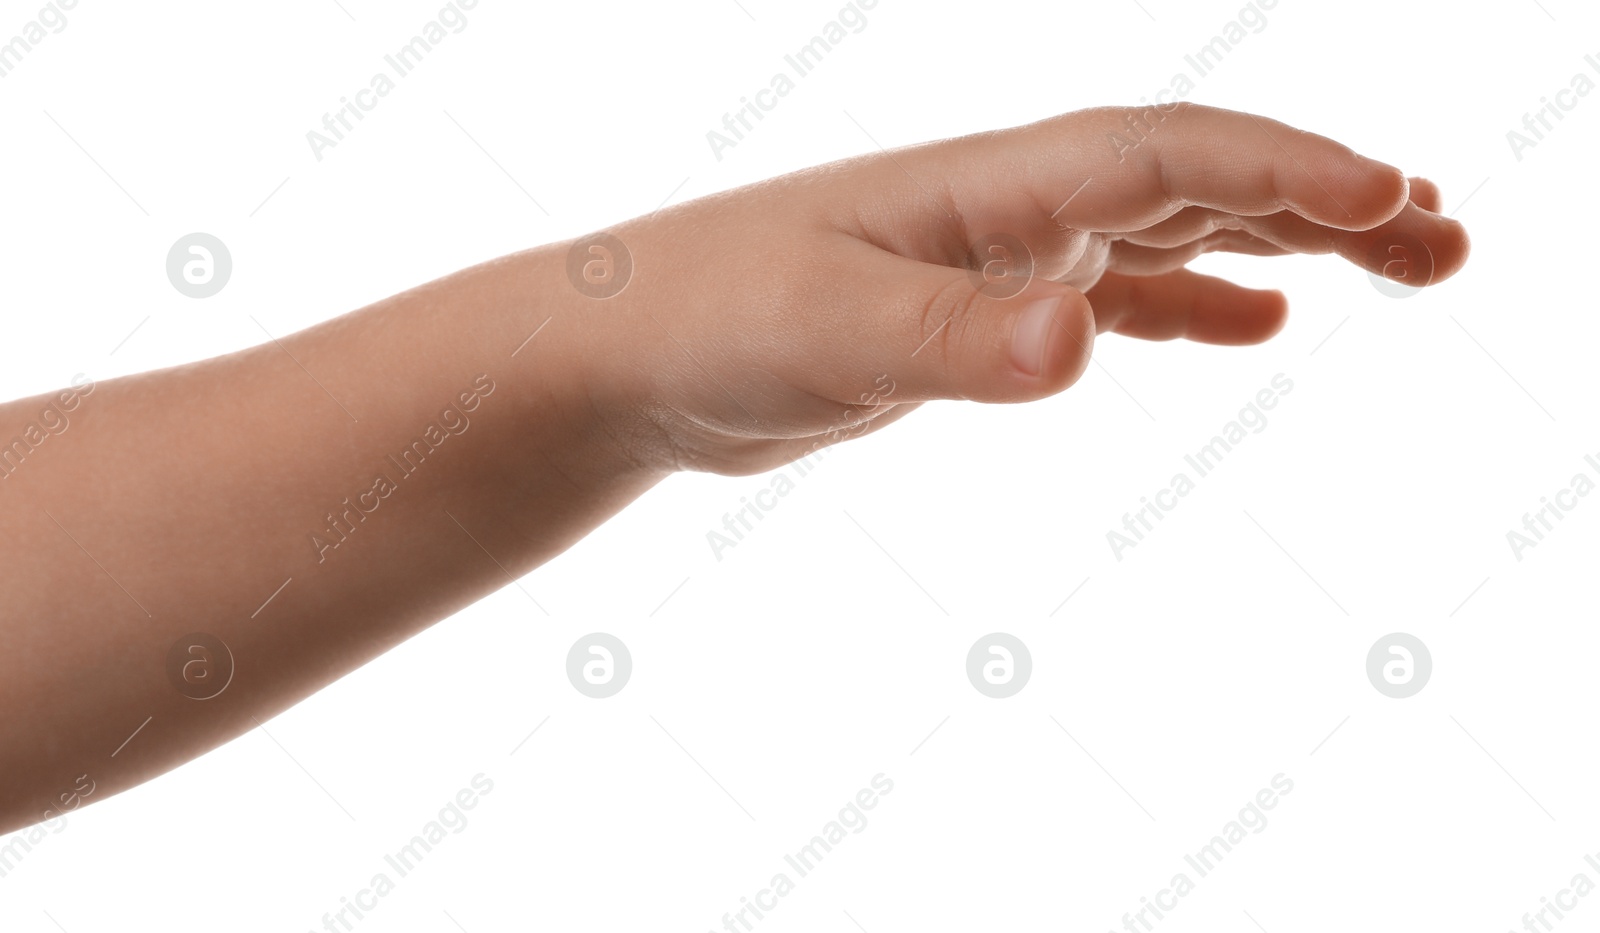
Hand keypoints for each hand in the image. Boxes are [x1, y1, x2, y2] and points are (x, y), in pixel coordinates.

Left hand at [558, 103, 1469, 475]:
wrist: (629, 353)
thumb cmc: (706, 318)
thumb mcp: (828, 330)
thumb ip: (954, 339)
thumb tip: (1079, 339)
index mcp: (988, 189)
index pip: (1165, 156)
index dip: (1284, 170)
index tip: (1394, 201)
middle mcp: (1008, 208)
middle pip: (1197, 175)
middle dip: (1324, 196)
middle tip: (1446, 233)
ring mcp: (996, 259)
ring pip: (1170, 228)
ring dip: (1282, 239)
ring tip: (1395, 261)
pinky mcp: (973, 318)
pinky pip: (1112, 295)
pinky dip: (1190, 300)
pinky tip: (1249, 325)